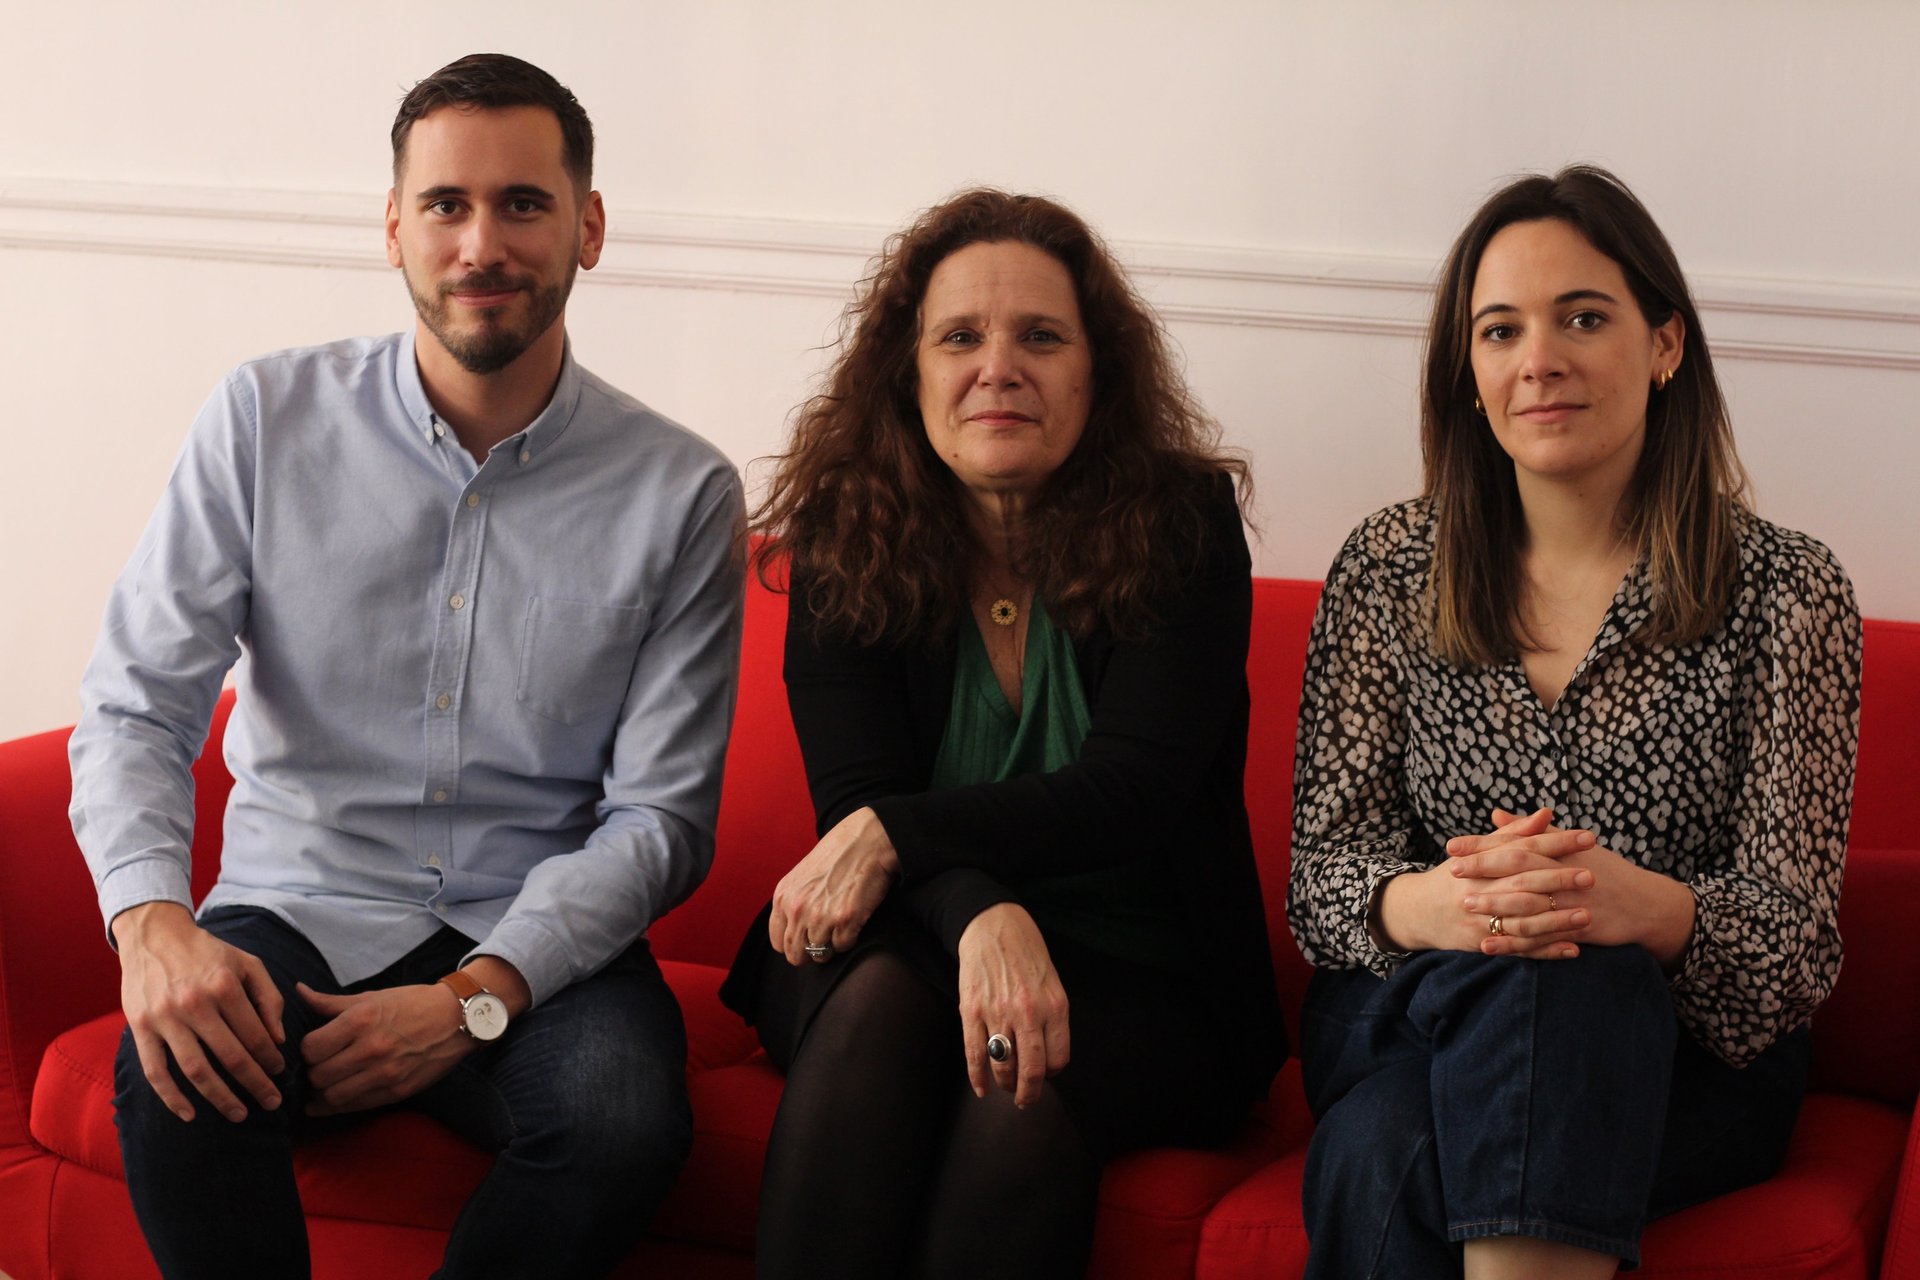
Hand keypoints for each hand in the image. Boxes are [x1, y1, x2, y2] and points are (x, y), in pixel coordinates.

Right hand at [112, 902, 286, 1122]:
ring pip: (196, 1070)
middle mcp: (195, 1003)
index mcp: (224, 986)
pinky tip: (189, 1115)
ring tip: (239, 1114)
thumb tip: (278, 1038)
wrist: (154, 935)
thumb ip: (268, 997)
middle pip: (231, 1057)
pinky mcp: (141, 1028)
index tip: (280, 1074)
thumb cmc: (207, 951)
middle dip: (255, 1084)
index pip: (255, 1034)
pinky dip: (171, 1098)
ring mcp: (165, 1018)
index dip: (270, 1059)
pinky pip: (155, 1071)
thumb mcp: (246, 962)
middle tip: (271, 1103)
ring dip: (220, 1097)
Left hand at [298, 983, 473, 1114]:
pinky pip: (355, 1106)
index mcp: (361, 1020)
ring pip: (333, 1096)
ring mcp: (385, 1074)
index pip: (311, 1048)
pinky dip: (336, 1107)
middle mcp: (371, 1048)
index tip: (313, 1048)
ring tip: (323, 1085)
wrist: (456, 1019)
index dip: (306, 1050)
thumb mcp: (372, 997)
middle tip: (318, 1067)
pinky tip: (327, 1103)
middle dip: (312, 1072)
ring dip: (322, 1093)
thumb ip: (331, 1002)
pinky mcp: (396, 1092)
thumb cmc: (412, 1003)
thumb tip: (299, 991)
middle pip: (319, 1075)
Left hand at [769, 806, 899, 965]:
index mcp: (783, 898)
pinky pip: (842, 946)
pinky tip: (853, 922)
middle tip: (824, 942)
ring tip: (840, 928)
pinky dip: (849, 939)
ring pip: (820, 955)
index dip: (793, 945)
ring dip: (831, 946)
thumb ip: (793, 903)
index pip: (778, 942)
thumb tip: (794, 931)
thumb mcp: (801, 876)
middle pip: (796, 955)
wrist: (866, 841)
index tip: (806, 941)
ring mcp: (820, 917)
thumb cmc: (837, 855)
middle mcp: (797, 910)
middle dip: (810, 953)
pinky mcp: (845, 921)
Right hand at [956, 904, 1069, 1107]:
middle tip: (1026, 1100)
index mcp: (1054, 1006)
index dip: (1052, 1073)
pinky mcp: (971, 1010)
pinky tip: (982, 1089)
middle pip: (1032, 1070)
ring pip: (1003, 1065)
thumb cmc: (1026, 952)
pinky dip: (978, 1077)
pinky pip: (975, 1054)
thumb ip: (1051, 1017)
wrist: (992, 924)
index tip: (1047, 1073)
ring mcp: (998, 1012)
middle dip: (1029, 1093)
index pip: (1058, 1058)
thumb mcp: (1052, 982)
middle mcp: (1028, 1012)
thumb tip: (1046, 1055)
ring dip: (1006, 1084)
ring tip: (1006, 1087)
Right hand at [1377, 809, 1595, 957]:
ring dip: (1556, 920)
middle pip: (1523, 883)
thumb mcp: (1476, 851)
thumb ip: (1513, 834)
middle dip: (1558, 880)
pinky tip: (1573, 949)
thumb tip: (1546, 813)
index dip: (1556, 842)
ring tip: (1587, 915)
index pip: (1523, 848)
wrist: (1416, 911)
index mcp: (1479, 863)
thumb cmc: (1453, 877)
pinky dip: (1546, 950)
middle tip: (1591, 877)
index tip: (1587, 838)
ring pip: (1523, 920)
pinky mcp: (1483, 944)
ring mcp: (1480, 919)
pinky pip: (1519, 949)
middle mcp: (1478, 891)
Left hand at [1464, 808, 1695, 967]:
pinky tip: (1487, 946)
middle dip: (1483, 870)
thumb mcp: (1572, 846)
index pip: (1516, 844)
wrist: (1647, 904)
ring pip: (1527, 904)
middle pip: (1518, 870)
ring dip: (1494, 906)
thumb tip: (1496, 815)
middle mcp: (1565, 875)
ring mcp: (1571, 903)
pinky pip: (1539, 938)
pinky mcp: (1576, 930)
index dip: (1483, 845)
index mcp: (1561, 852)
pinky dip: (1512, 943)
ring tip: (1464, 906)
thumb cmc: (1606, 870)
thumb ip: (1532, 832)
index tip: (1453, 845)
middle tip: (1451, 872)